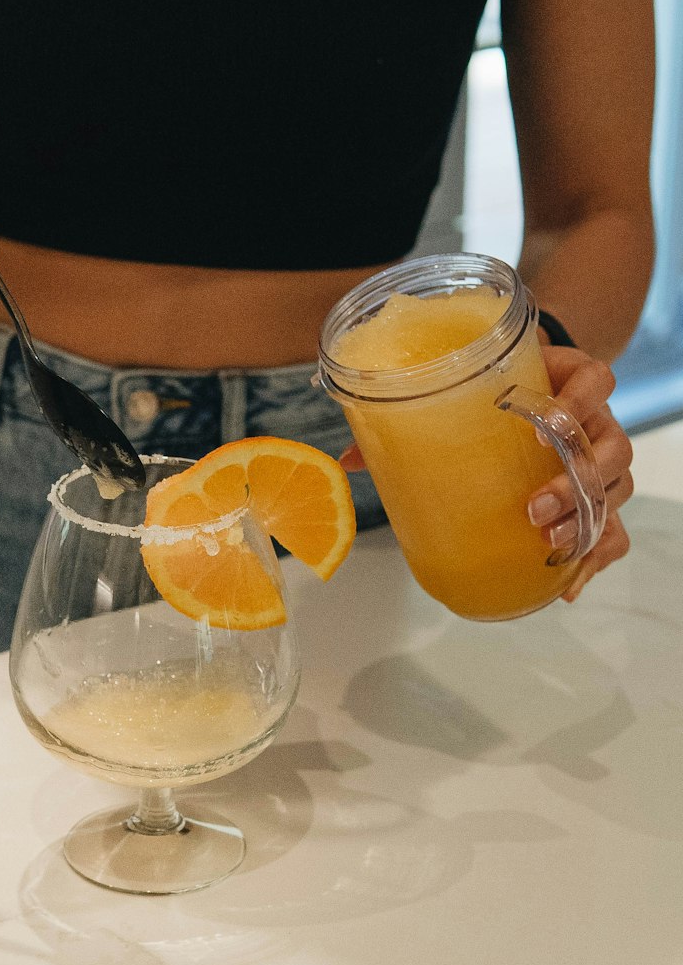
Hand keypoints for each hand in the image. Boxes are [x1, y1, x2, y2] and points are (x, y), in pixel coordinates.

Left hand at [338, 342, 633, 602]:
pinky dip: (594, 559)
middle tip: (533, 508)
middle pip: (612, 448)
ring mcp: (599, 462)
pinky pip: (612, 532)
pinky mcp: (598, 500)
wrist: (525, 391)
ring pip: (616, 490)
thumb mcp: (461, 394)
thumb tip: (347, 459)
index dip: (579, 403)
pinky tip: (566, 584)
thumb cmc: (492, 394)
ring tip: (547, 543)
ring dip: (586, 521)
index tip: (542, 430)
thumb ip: (408, 419)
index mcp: (564, 381)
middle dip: (577, 482)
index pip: (596, 380)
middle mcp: (593, 421)